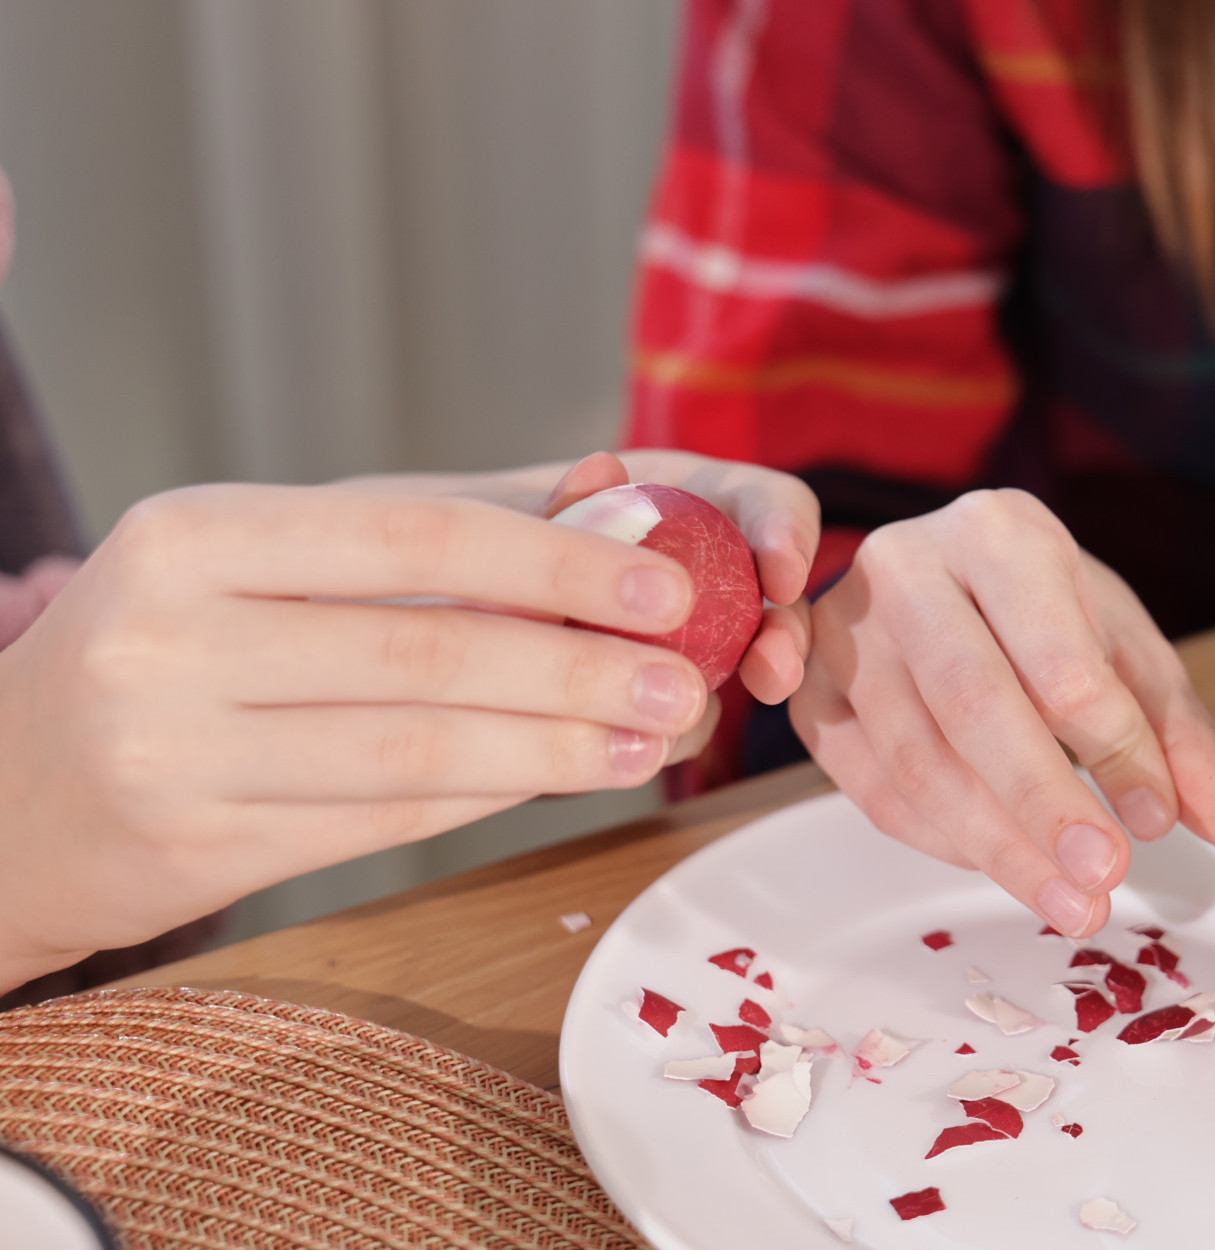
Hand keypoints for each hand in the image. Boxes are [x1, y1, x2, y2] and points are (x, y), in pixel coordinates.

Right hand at [0, 465, 813, 988]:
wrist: (5, 794)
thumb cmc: (166, 652)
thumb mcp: (257, 562)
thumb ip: (424, 538)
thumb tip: (608, 497)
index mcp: (195, 534)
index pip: (413, 535)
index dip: (556, 562)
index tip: (669, 583)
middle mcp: (169, 635)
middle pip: (428, 652)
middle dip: (581, 668)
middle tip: (689, 681)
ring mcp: (173, 750)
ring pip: (417, 750)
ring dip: (558, 748)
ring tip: (656, 738)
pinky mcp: (196, 848)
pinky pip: (384, 820)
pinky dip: (494, 797)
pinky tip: (571, 777)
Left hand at [357, 447, 820, 713]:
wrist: (358, 622)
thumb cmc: (413, 545)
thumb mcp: (472, 515)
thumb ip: (546, 504)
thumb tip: (604, 471)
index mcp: (664, 497)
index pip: (759, 500)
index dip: (784, 529)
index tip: (779, 571)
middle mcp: (678, 573)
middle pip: (770, 597)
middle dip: (785, 632)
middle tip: (770, 671)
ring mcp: (658, 650)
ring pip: (726, 673)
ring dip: (725, 690)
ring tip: (691, 715)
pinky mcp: (625, 716)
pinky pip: (664, 730)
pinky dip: (657, 735)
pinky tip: (632, 743)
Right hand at [789, 489, 1214, 937]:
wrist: (933, 583)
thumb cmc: (1040, 618)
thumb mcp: (1127, 659)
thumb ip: (1184, 745)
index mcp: (1000, 533)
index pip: (1059, 654)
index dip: (1114, 746)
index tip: (1156, 821)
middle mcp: (908, 565)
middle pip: (974, 703)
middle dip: (1043, 805)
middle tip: (1103, 880)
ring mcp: (842, 627)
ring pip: (915, 755)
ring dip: (995, 845)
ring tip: (1069, 905)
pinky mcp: (808, 690)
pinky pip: (870, 784)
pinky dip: (939, 838)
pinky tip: (1000, 864)